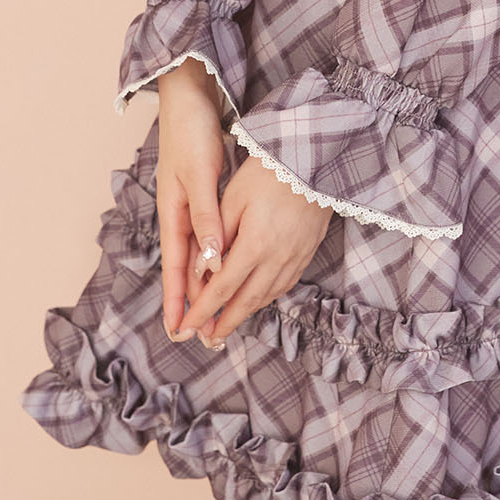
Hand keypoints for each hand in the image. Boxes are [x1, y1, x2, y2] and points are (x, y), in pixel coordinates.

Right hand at [155, 61, 232, 346]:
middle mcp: (179, 212)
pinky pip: (205, 236)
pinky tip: (217, 268)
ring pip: (195, 253)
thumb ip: (205, 215)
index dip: (178, 299)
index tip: (178, 330)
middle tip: (191, 337)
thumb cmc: (192, 132)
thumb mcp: (200, 174)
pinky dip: (209, 257)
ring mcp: (189, 204)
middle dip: (187, 301)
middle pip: (184, 265)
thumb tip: (210, 258)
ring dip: (199, 283)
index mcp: (174, 211)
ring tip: (203, 313)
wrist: (189, 96)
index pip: (176, 265)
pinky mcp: (202, 194)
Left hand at [176, 154, 332, 346]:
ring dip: (244, 314)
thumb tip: (199, 272)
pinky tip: (255, 300)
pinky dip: (265, 298)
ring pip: (266, 297)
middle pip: (246, 302)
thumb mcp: (233, 199)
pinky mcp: (306, 254)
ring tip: (226, 325)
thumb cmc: (266, 174)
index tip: (187, 326)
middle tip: (206, 339)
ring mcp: (295, 259)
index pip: (222, 289)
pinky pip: (283, 286)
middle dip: (224, 323)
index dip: (203, 310)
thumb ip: (214, 237)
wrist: (312, 160)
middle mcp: (277, 259)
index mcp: (255, 245)